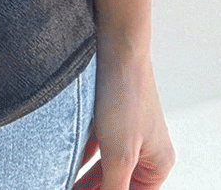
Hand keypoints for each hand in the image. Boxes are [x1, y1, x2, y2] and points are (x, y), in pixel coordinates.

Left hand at [74, 45, 176, 188]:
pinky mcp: (110, 115)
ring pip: (105, 165)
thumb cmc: (125, 97)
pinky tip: (65, 164)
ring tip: (62, 182)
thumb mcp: (119, 154)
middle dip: (94, 188)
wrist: (117, 45)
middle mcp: (147, 149)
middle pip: (119, 183)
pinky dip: (82, 157)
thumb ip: (114, 189)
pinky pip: (96, 145)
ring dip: (86, 177)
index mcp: (158, 163)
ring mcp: (128, 131)